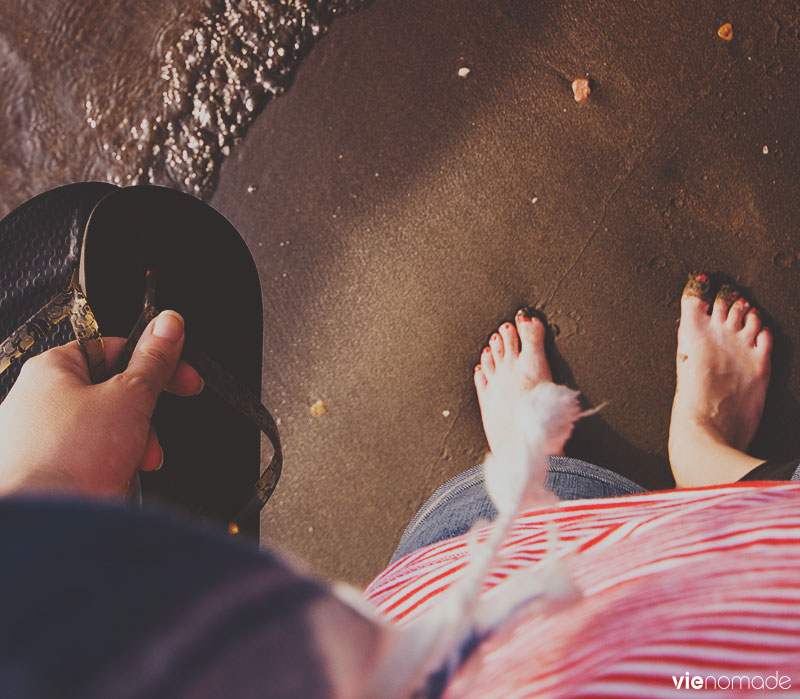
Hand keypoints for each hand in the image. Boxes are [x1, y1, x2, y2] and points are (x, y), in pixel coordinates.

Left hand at [0, 310, 203, 498]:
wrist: (41, 527)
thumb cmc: (67, 461)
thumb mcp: (130, 397)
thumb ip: (154, 360)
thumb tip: (169, 324)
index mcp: (53, 369)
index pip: (115, 348)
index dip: (156, 362)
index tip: (183, 379)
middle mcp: (39, 399)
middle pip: (114, 393)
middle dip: (144, 417)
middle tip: (153, 431)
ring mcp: (39, 439)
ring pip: (106, 429)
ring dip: (131, 446)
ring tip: (132, 463)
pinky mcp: (46, 472)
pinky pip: (90, 458)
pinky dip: (109, 467)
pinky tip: (112, 480)